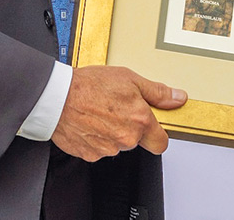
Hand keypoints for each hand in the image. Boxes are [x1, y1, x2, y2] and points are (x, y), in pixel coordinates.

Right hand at [51, 65, 186, 160]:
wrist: (56, 97)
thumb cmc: (89, 85)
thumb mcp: (129, 78)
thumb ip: (157, 92)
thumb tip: (177, 98)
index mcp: (140, 121)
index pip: (161, 142)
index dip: (157, 134)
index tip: (153, 127)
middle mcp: (126, 138)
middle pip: (137, 141)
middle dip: (131, 128)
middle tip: (117, 109)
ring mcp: (107, 149)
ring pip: (118, 145)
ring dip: (112, 133)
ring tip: (100, 113)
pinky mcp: (90, 155)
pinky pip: (99, 149)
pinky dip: (96, 139)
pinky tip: (90, 122)